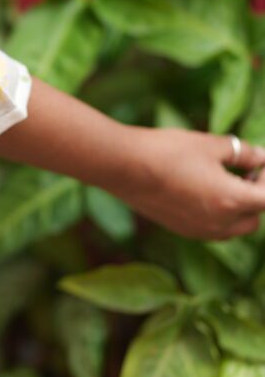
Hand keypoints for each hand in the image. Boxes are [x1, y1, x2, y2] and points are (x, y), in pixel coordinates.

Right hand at [109, 126, 264, 240]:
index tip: (259, 160)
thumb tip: (261, 156)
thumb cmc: (168, 152)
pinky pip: (213, 229)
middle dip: (256, 194)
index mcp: (231, 200)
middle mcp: (220, 223)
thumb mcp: (211, 145)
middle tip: (246, 171)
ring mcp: (200, 231)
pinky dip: (219, 214)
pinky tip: (203, 190)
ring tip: (225, 181)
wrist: (125, 167)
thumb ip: (242, 152)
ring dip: (238, 208)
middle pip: (255, 216)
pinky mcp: (182, 230)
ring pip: (234, 227)